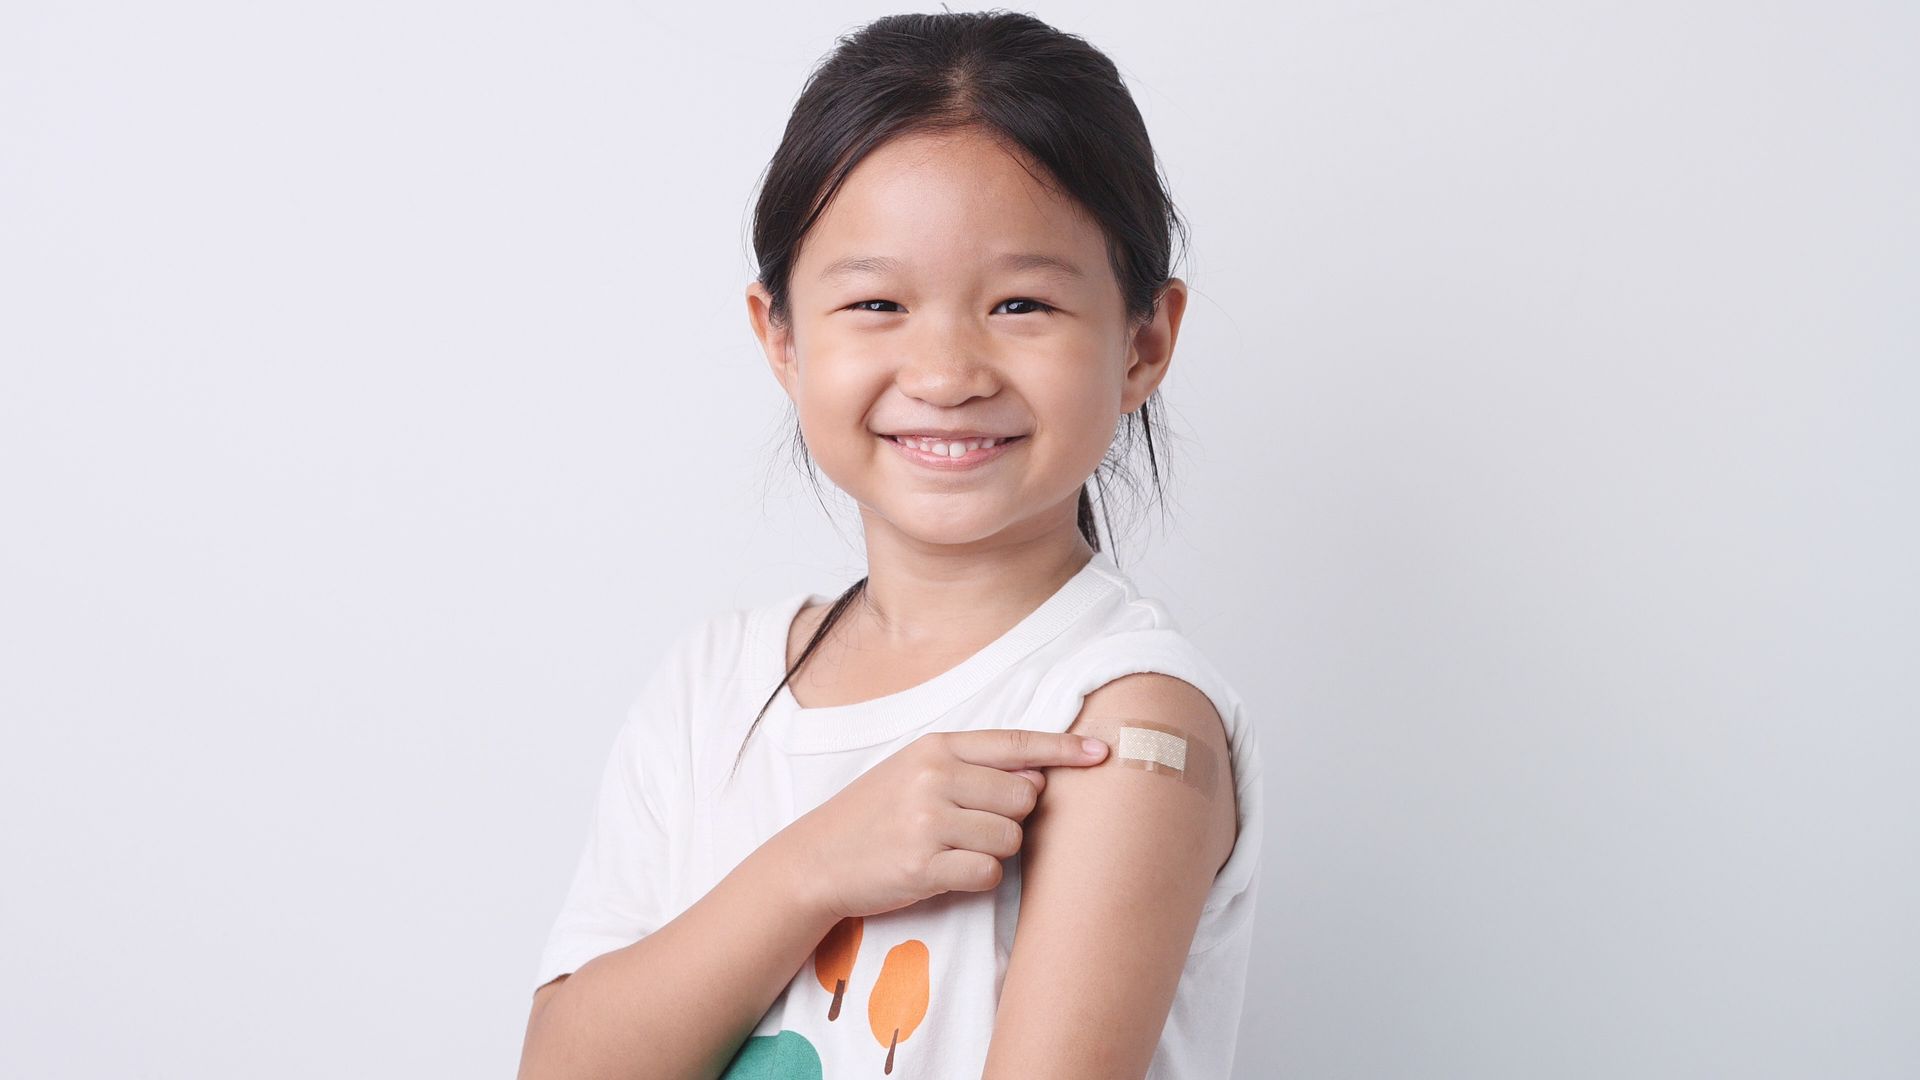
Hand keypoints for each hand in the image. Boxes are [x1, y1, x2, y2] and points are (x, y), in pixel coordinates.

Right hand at [771, 729, 1110, 920]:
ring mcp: (928, 820)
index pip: (1016, 743)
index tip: (1102, 752)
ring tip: (952, 848)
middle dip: (1012, 817)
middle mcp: (935, 776)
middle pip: (1025, 797)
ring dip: (992, 851)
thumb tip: (1038, 774)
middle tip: (972, 825)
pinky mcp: (924, 864)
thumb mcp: (916, 770)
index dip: (1063, 749)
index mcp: (937, 747)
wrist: (817, 858)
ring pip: (1010, 838)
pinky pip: (988, 874)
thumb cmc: (876, 814)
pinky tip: (944, 872)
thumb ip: (972, 766)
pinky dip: (976, 878)